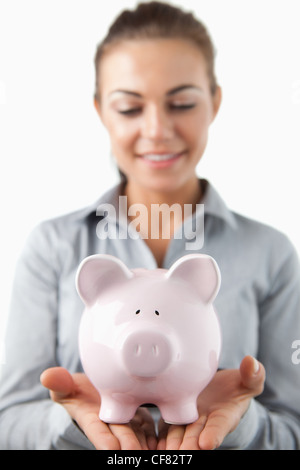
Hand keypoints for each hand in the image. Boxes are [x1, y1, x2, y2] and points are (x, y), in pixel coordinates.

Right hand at [40, 367, 156, 449]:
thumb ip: (60, 384)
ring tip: (157, 449)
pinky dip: (158, 438)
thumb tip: (47, 376)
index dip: (104, 441)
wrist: (97, 394)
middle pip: (123, 436)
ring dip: (147, 444)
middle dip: (130, 444)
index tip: (110, 448)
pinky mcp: (142, 423)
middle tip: (138, 450)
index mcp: (93, 419)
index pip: (99, 432)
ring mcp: (129, 426)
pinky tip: (169, 442)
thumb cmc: (79, 393)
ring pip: (140, 437)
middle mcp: (112, 426)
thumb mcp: (68, 388)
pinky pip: (152, 432)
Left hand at [157, 355, 264, 449]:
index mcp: (225, 416)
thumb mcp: (248, 382)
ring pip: (178, 433)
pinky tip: (152, 443)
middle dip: (189, 444)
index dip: (214, 434)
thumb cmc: (236, 388)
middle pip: (196, 435)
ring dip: (172, 442)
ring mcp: (188, 421)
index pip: (220, 426)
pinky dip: (160, 436)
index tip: (207, 443)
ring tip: (165, 449)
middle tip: (182, 451)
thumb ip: (253, 376)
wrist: (218, 390)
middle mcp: (205, 423)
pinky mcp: (173, 416)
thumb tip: (252, 362)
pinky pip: (165, 427)